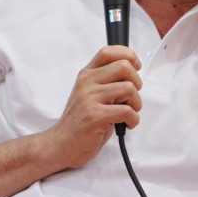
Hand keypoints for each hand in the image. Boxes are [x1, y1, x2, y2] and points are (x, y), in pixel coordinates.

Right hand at [45, 45, 141, 168]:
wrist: (61, 144)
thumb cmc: (81, 121)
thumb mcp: (90, 94)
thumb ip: (106, 82)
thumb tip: (132, 73)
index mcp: (86, 75)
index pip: (108, 52)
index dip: (127, 55)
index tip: (136, 66)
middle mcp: (87, 83)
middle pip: (123, 66)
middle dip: (137, 82)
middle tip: (132, 97)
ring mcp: (89, 98)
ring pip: (128, 88)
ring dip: (136, 103)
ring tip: (129, 112)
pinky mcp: (95, 116)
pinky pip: (127, 111)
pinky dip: (134, 119)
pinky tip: (126, 124)